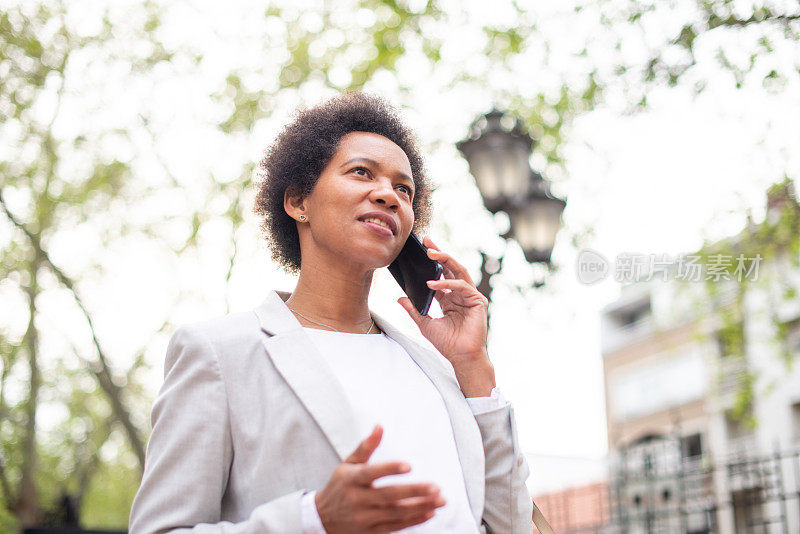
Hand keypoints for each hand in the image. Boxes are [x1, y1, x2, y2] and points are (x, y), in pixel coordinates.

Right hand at [315, 425, 445, 532]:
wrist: (322, 518)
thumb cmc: (340, 486)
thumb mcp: (348, 464)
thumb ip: (366, 447)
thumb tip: (380, 426)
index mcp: (351, 479)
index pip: (371, 473)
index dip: (389, 469)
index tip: (409, 465)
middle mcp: (357, 500)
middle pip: (388, 496)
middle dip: (413, 492)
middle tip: (435, 487)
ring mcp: (364, 518)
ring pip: (395, 513)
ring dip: (420, 507)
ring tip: (440, 500)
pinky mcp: (370, 532)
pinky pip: (395, 527)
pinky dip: (414, 521)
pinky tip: (430, 513)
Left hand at [397, 236, 489, 365]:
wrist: (461, 357)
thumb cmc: (447, 343)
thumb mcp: (424, 323)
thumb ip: (414, 310)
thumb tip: (400, 298)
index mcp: (449, 298)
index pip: (440, 275)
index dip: (432, 262)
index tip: (421, 249)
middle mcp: (460, 294)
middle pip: (450, 268)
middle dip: (439, 253)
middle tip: (427, 242)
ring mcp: (470, 296)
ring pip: (459, 271)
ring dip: (445, 260)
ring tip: (430, 254)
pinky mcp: (478, 301)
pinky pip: (462, 286)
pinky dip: (448, 283)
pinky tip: (432, 284)